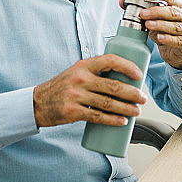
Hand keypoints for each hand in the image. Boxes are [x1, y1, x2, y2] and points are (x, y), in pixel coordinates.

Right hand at [33, 55, 147, 127]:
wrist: (38, 102)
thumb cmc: (63, 87)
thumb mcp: (77, 73)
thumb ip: (96, 72)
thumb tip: (123, 78)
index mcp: (83, 65)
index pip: (110, 60)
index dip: (127, 66)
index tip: (139, 75)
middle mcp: (80, 78)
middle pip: (113, 85)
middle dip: (132, 93)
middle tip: (142, 99)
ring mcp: (76, 95)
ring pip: (108, 103)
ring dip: (126, 108)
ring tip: (136, 111)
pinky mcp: (73, 111)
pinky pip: (97, 116)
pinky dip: (112, 120)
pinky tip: (122, 121)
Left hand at [122, 0, 181, 69]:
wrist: (175, 52)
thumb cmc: (165, 32)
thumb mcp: (152, 20)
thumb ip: (140, 9)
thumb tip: (122, 1)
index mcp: (181, 6)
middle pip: (173, 11)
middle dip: (156, 11)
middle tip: (142, 14)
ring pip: (176, 26)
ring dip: (160, 25)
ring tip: (148, 25)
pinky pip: (179, 40)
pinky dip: (168, 38)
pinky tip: (158, 37)